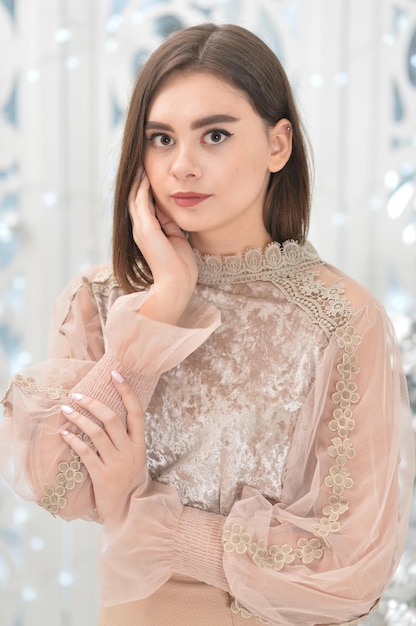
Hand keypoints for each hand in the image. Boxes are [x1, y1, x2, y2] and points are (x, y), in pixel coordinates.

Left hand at [60, 372, 145, 521]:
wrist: (130, 510)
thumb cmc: (129, 480)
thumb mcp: (134, 456)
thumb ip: (125, 437)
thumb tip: (106, 413)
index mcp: (139, 443)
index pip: (136, 411)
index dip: (126, 391)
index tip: (115, 374)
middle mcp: (130, 450)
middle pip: (111, 418)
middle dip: (92, 403)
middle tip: (77, 395)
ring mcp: (116, 463)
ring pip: (96, 433)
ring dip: (78, 419)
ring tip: (65, 410)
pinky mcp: (102, 475)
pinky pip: (86, 453)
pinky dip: (73, 440)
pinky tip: (64, 433)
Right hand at [128, 173, 197, 323]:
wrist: (176, 285)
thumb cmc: (180, 268)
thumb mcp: (177, 239)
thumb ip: (171, 224)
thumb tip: (172, 207)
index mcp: (148, 233)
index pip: (143, 205)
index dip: (146, 188)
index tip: (152, 172)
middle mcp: (140, 230)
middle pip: (135, 198)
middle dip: (138, 180)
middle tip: (142, 161)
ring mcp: (140, 230)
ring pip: (134, 198)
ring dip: (137, 180)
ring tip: (141, 163)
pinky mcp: (145, 230)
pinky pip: (140, 203)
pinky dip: (142, 188)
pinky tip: (146, 176)